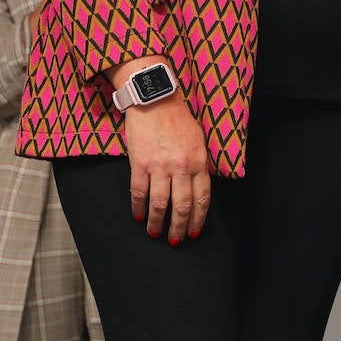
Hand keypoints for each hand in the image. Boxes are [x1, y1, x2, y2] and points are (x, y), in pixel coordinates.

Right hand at [111, 62, 210, 245]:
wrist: (155, 100)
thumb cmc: (178, 119)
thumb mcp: (198, 140)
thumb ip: (199, 164)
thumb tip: (197, 188)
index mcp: (199, 161)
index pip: (202, 197)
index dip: (197, 218)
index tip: (194, 232)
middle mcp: (181, 166)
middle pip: (182, 205)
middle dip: (179, 227)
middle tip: (176, 241)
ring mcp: (159, 166)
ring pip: (160, 204)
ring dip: (157, 223)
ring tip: (155, 234)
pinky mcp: (139, 164)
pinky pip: (138, 192)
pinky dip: (138, 207)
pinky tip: (138, 216)